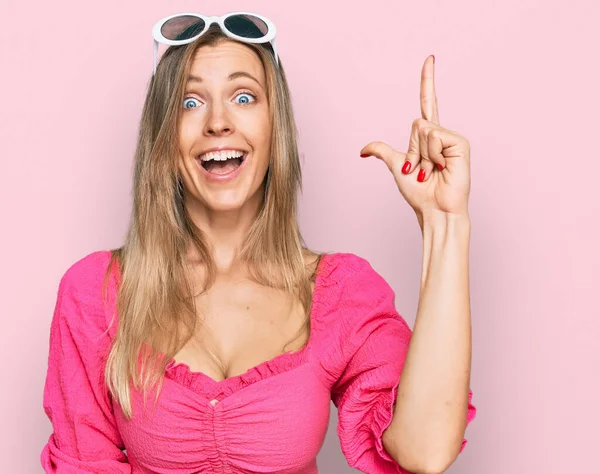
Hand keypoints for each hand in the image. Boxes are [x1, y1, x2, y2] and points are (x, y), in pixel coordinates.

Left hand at [360, 55, 470, 225]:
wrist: (433, 209)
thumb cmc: (419, 192)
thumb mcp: (396, 167)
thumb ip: (382, 152)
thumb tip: (362, 150)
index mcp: (428, 138)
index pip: (427, 102)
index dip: (427, 81)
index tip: (430, 58)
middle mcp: (441, 134)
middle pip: (415, 123)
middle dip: (412, 150)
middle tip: (421, 170)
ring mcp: (451, 138)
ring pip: (423, 129)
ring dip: (421, 154)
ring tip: (431, 170)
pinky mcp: (460, 143)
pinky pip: (434, 135)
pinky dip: (432, 154)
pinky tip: (442, 167)